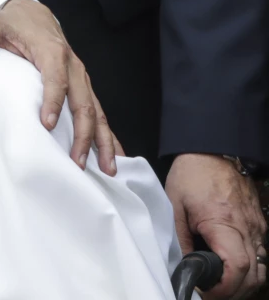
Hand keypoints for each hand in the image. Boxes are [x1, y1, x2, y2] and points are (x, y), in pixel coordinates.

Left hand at [0, 0, 119, 175]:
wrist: (32, 12)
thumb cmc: (12, 22)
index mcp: (51, 50)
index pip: (55, 78)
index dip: (54, 101)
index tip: (48, 124)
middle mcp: (72, 65)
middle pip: (83, 101)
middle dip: (83, 133)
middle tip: (77, 161)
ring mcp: (80, 76)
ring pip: (96, 109)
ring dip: (101, 139)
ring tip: (107, 168)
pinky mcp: (81, 84)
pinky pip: (97, 109)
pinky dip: (106, 132)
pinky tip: (114, 154)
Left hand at [167, 154, 266, 298]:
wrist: (213, 150)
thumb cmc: (192, 175)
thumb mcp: (175, 206)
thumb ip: (179, 239)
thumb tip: (181, 266)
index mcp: (224, 222)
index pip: (237, 267)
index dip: (224, 287)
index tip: (206, 290)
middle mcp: (248, 227)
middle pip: (254, 275)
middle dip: (233, 291)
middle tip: (209, 292)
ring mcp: (257, 226)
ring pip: (261, 268)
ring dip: (243, 283)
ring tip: (219, 285)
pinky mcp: (259, 224)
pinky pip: (261, 254)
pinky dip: (250, 269)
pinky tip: (229, 268)